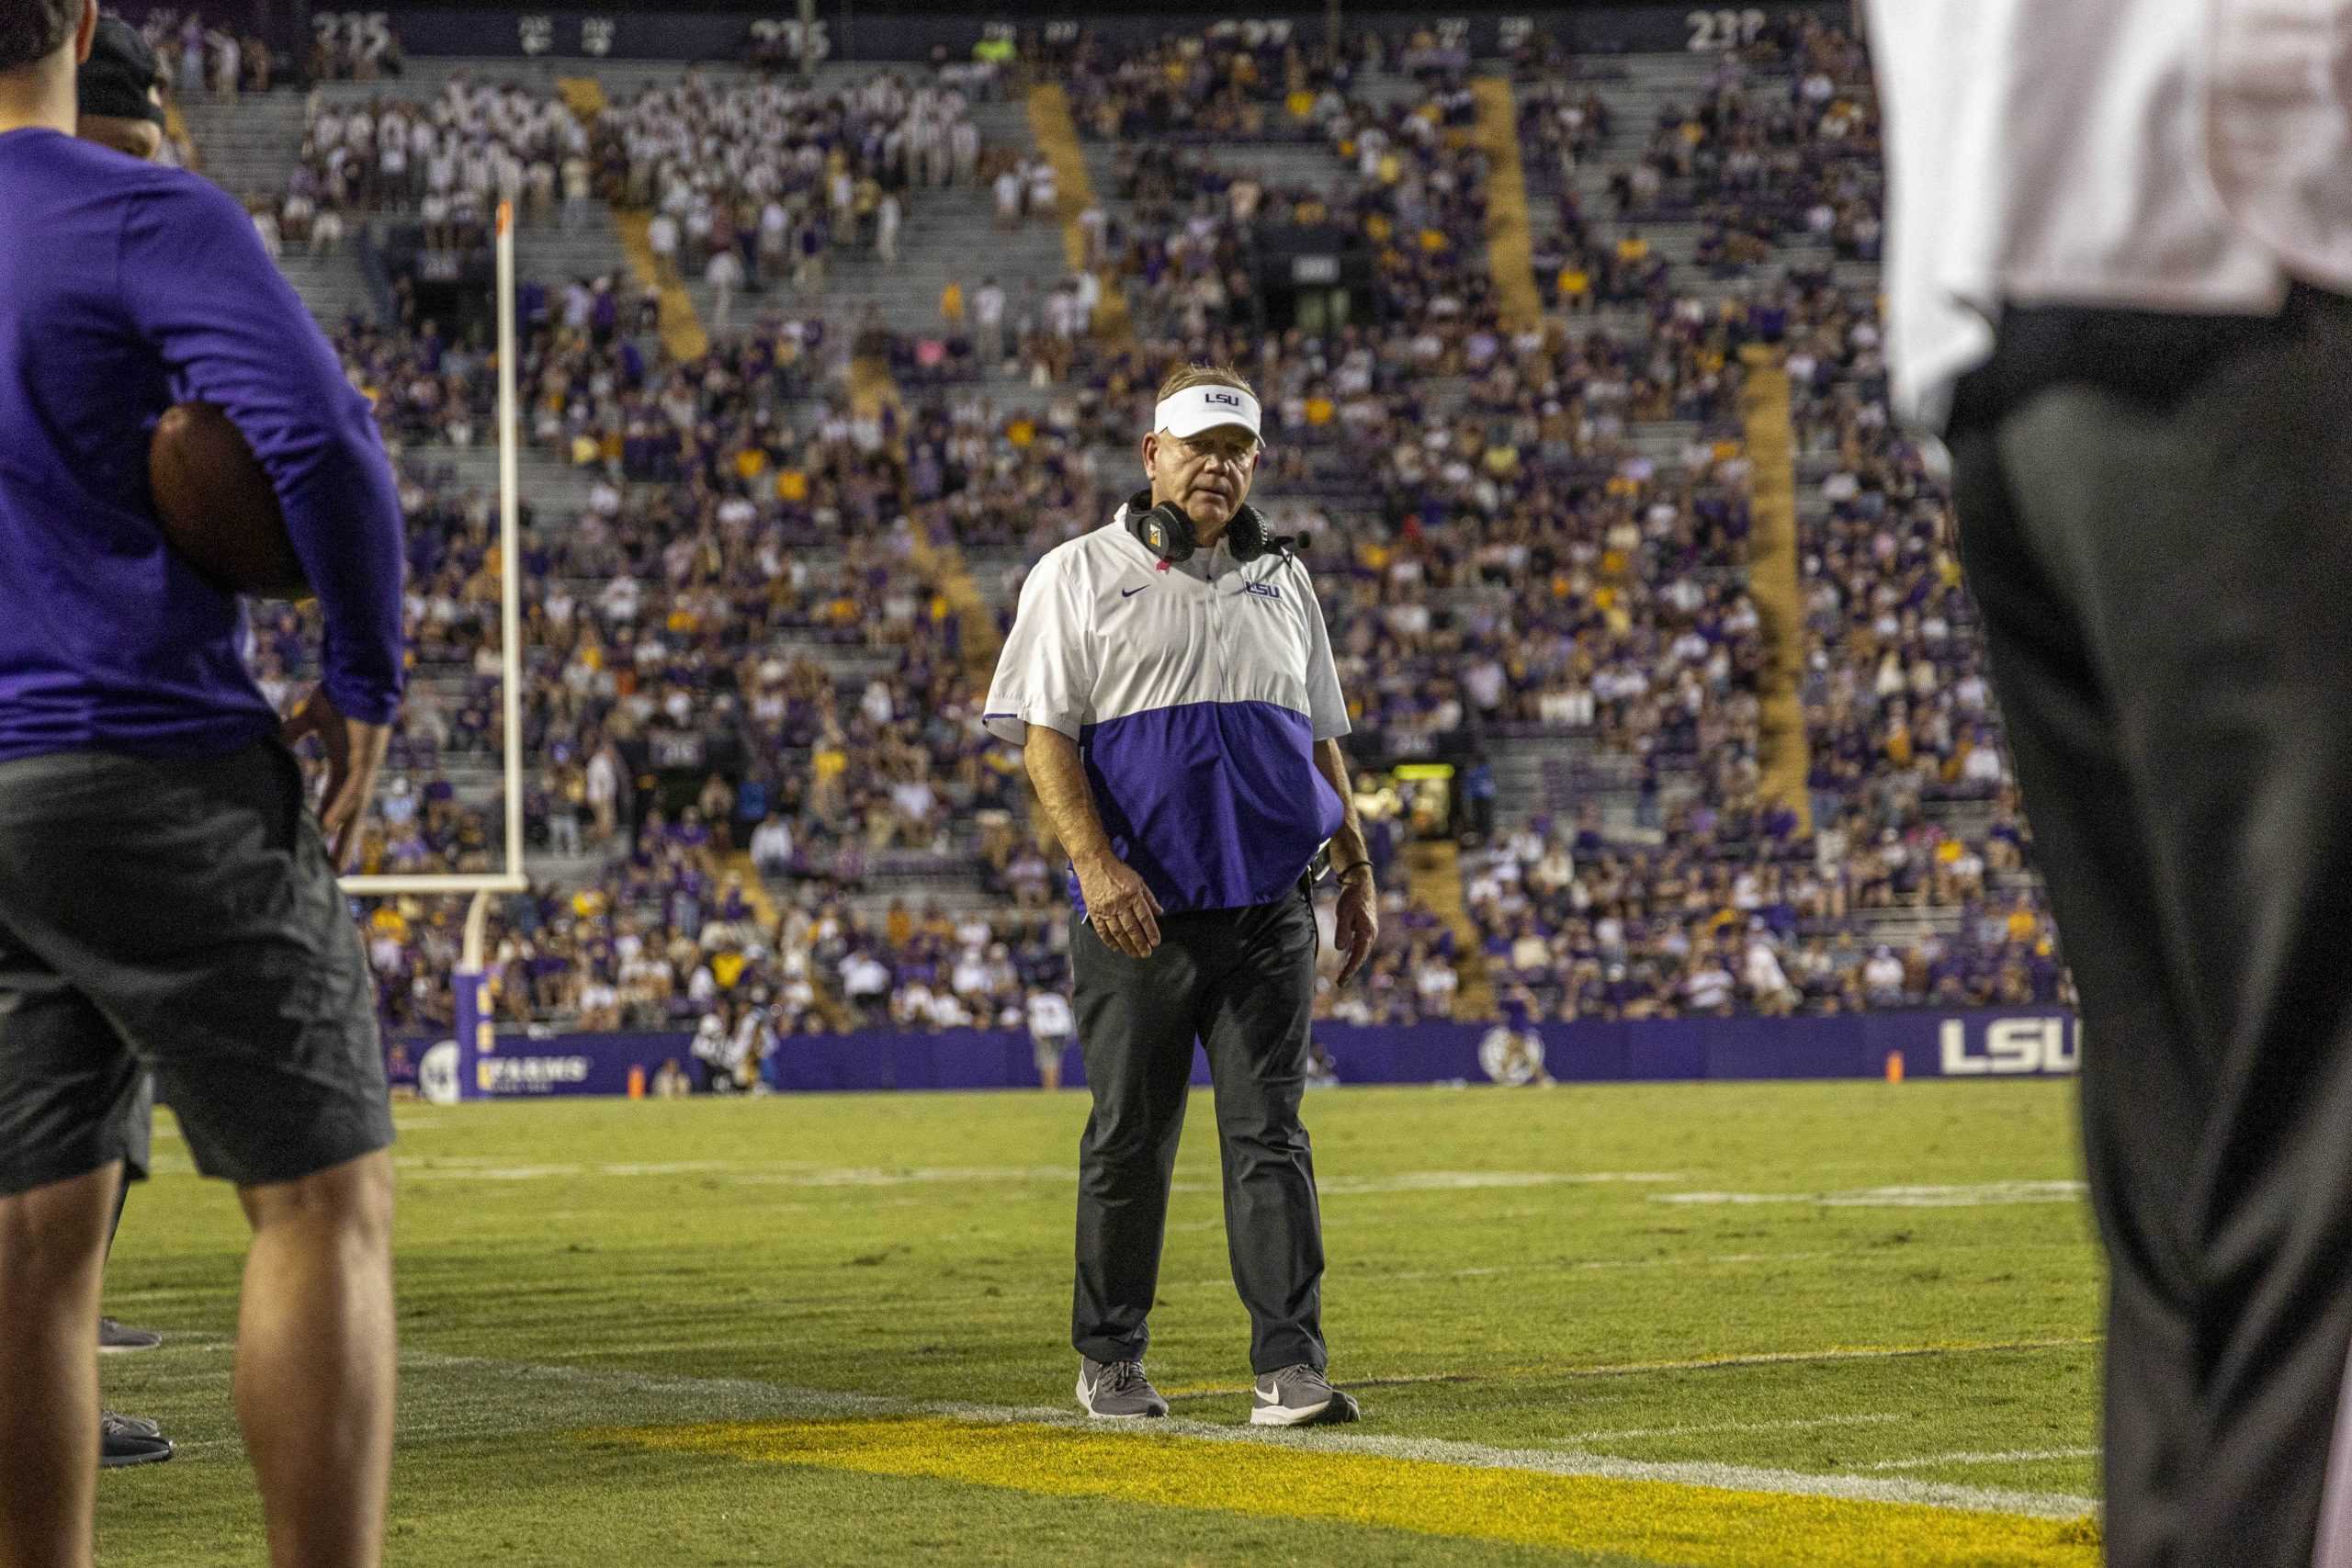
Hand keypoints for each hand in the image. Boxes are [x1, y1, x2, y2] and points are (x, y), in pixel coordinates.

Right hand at [281, 686, 391, 872]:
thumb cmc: (338, 695)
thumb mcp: (310, 718)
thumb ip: (293, 732)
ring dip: (345, 835)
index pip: (334, 802)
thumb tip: (274, 739)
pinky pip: (350, 787)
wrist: (357, 676)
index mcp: (344, 765)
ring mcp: (362, 767)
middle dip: (343, 843)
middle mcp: (356, 772)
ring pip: (354, 809)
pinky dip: (341, 805)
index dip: (329, 824)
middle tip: (335, 871)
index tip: (321, 846)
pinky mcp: (363, 758)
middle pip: (350, 815)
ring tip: (336, 861)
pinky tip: (332, 825)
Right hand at [1075, 849, 1162, 958]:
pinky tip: (1116, 948)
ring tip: (1134, 954)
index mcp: (1133, 894)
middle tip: (1146, 954)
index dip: (1151, 932)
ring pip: (1118, 932)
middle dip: (1140, 943)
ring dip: (1127, 945)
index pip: (1145, 918)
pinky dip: (1109, 941)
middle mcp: (1120, 903)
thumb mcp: (1138, 880)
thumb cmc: (1118, 870)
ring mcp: (1106, 908)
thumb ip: (1149, 897)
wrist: (1094, 863)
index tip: (1156, 943)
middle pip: (1132, 928)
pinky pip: (1102, 930)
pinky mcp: (1094, 911)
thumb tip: (1160, 912)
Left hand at [1333, 877, 1377, 984]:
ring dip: (1353, 964)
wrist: (1361, 883)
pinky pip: (1360, 946)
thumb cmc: (1352, 897)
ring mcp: (1370, 932)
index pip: (1358, 955)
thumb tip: (1341, 949)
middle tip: (1340, 983)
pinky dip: (1354, 955)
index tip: (1341, 981)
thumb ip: (1342, 931)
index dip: (1350, 969)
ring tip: (1343, 976)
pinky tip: (1348, 961)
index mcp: (1367, 931)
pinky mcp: (1366, 929)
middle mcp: (1371, 934)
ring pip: (1361, 952)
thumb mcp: (1344, 913)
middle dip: (1351, 970)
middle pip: (1361, 956)